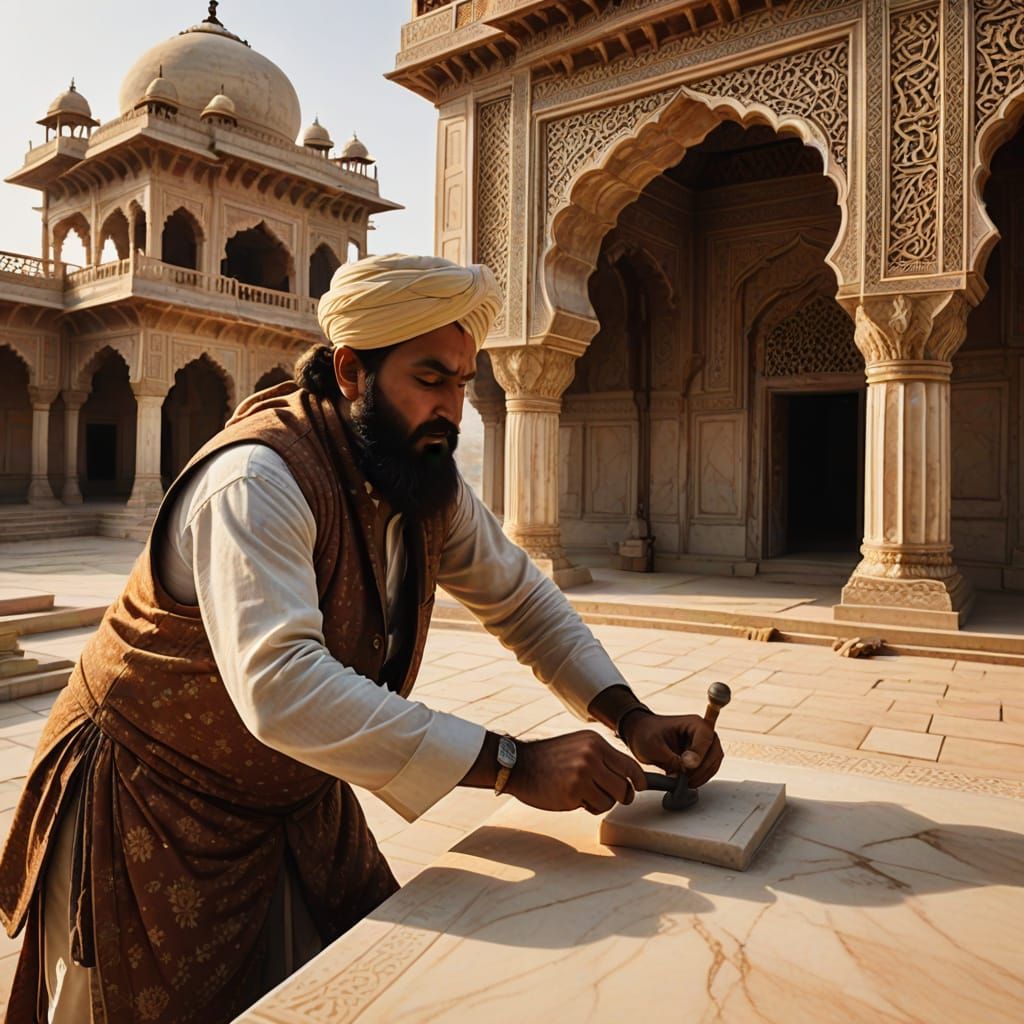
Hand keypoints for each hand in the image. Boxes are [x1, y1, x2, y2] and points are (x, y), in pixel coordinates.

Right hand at [505, 730, 646, 814]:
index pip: (629, 764)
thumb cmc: (548, 760)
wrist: (518, 765)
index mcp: (595, 741)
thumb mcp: (577, 746)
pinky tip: (573, 798)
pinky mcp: (574, 790)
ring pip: (612, 799)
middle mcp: (592, 754)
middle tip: (611, 797)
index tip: (641, 787)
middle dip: (621, 795)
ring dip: (602, 802)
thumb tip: (627, 776)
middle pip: (625, 785)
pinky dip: (589, 807)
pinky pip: (597, 807)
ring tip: (583, 794)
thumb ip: (601, 757)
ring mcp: (583, 772)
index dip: (639, 780)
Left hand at [621, 712, 722, 787]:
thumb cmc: (646, 733)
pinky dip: (699, 778)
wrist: (641, 736)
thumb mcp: (654, 746)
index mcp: (693, 723)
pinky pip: (707, 771)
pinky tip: (685, 782)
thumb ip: (671, 758)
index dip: (699, 754)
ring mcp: (703, 746)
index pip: (706, 738)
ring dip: (701, 776)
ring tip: (683, 781)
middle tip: (685, 778)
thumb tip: (685, 771)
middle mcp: (702, 733)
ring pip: (713, 764)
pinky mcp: (700, 758)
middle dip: (701, 769)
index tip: (686, 766)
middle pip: (715, 753)